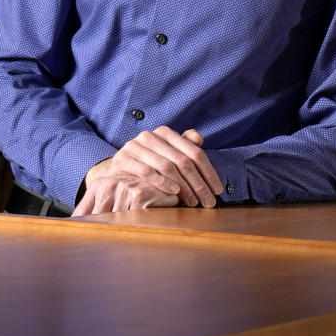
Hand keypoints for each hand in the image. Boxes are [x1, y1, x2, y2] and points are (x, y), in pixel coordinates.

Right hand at [78, 126, 222, 209]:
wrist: (118, 169)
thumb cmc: (149, 164)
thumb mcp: (168, 155)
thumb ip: (185, 147)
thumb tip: (198, 138)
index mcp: (165, 133)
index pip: (194, 152)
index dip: (208, 172)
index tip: (217, 190)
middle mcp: (150, 136)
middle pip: (183, 161)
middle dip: (198, 184)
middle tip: (208, 201)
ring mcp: (135, 146)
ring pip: (167, 166)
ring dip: (183, 187)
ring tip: (193, 202)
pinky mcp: (123, 159)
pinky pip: (146, 172)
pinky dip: (162, 183)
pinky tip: (174, 193)